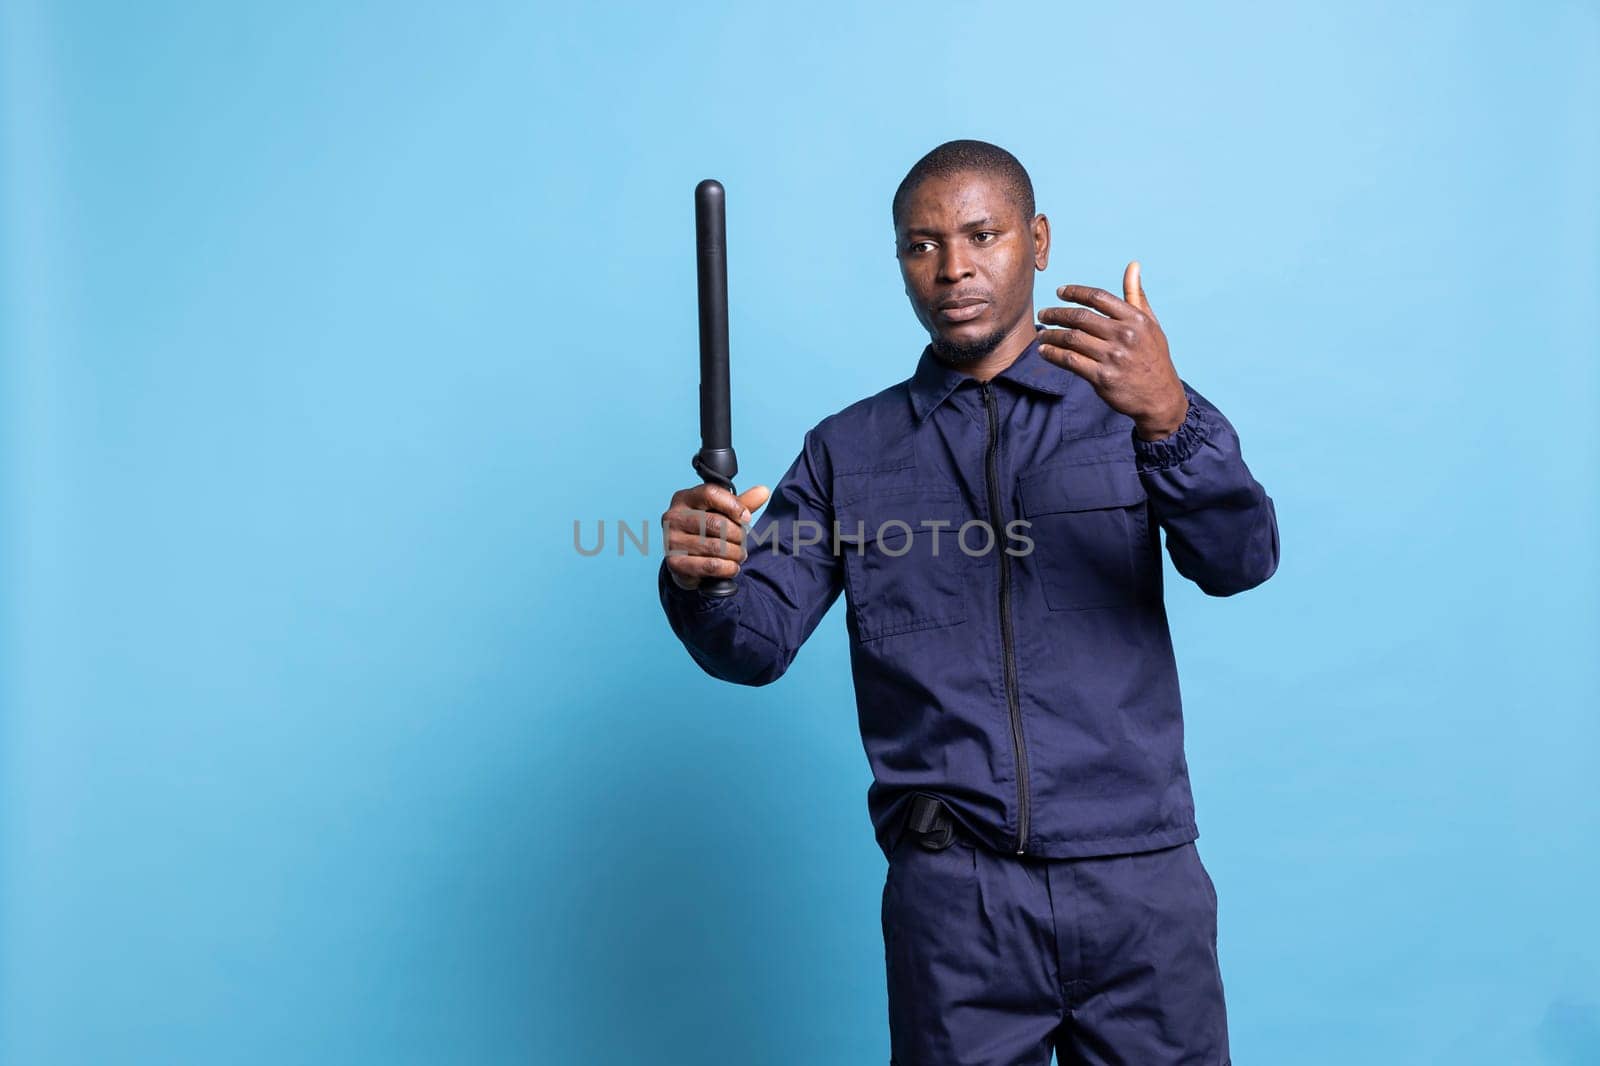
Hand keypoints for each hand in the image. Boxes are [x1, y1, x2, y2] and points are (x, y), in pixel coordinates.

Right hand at [660, 483, 771, 590]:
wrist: (686, 560)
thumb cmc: (705, 531)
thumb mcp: (723, 513)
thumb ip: (742, 503)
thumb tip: (763, 491)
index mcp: (684, 498)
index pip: (710, 493)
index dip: (733, 505)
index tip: (746, 517)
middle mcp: (673, 517)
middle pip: (715, 522)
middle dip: (737, 534)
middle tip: (743, 542)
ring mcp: (671, 540)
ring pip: (715, 546)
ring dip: (735, 553)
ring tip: (740, 555)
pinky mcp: (674, 563)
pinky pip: (710, 565)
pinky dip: (728, 568)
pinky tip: (733, 567)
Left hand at [1036, 260, 1188, 439]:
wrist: (1160, 398)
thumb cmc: (1153, 357)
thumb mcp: (1150, 324)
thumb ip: (1136, 295)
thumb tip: (1133, 265)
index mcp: (1135, 319)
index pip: (1098, 297)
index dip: (1075, 292)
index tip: (1060, 292)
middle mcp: (1125, 335)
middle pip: (1080, 317)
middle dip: (1056, 313)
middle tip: (1043, 313)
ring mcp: (1113, 357)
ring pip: (1071, 338)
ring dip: (1051, 335)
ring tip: (1041, 334)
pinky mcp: (1102, 378)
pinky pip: (1070, 361)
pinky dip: (1053, 354)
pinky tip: (1045, 352)